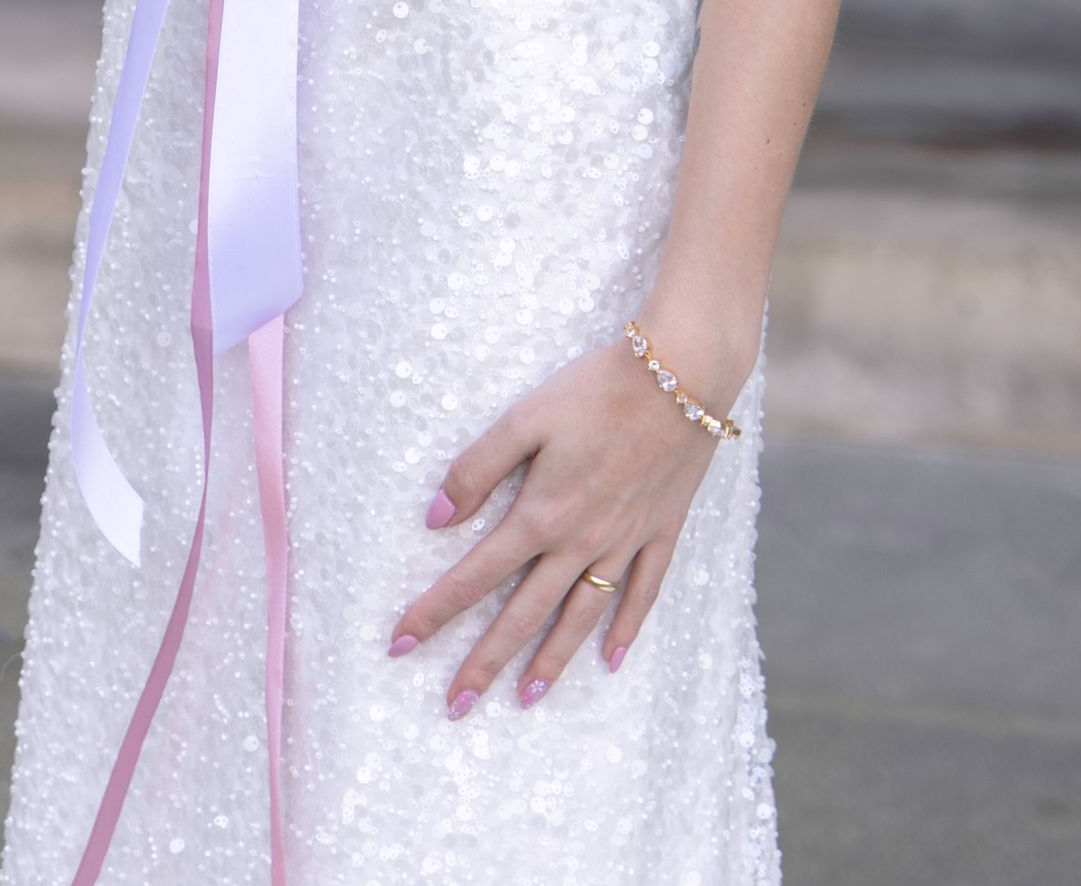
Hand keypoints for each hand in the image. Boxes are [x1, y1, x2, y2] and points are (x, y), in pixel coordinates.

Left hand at [388, 333, 734, 713]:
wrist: (681, 374)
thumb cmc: (597, 389)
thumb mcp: (526, 416)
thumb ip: (478, 468)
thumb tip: (434, 518)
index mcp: (541, 514)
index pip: (475, 576)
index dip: (434, 612)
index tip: (399, 646)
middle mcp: (580, 541)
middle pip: (523, 614)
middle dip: (485, 663)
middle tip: (455, 707)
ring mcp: (624, 540)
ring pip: (581, 615)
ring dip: (551, 660)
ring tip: (526, 698)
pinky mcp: (660, 530)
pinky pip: (643, 591)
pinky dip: (628, 628)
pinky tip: (613, 659)